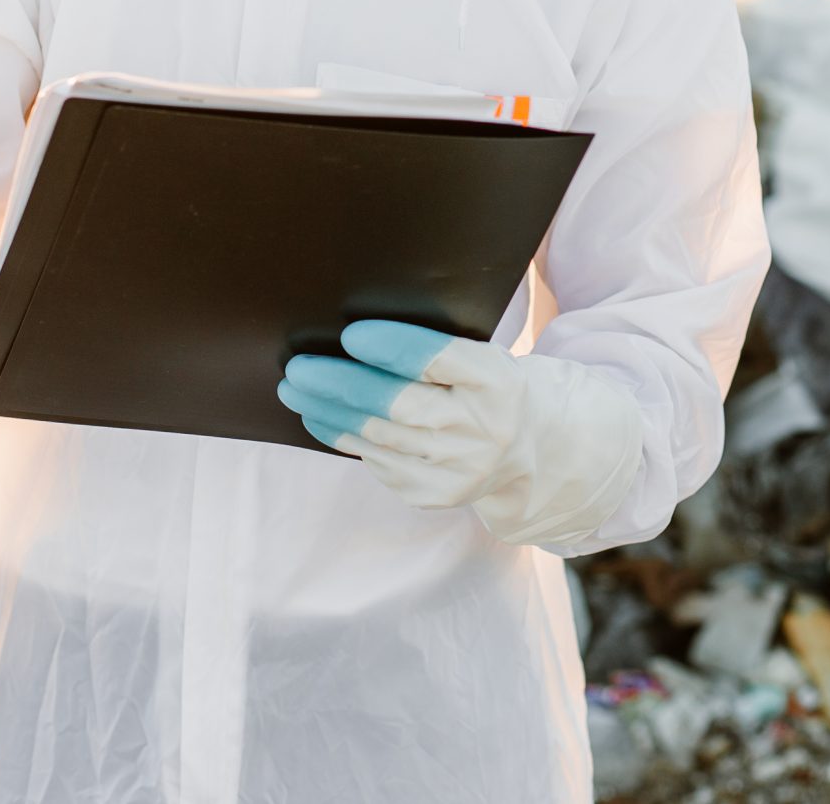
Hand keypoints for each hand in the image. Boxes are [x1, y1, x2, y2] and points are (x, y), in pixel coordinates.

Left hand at [278, 319, 643, 548]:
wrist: (533, 449)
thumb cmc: (492, 389)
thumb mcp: (483, 359)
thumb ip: (435, 352)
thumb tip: (356, 339)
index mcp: (498, 381)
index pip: (439, 361)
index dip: (392, 348)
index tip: (351, 335)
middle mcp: (483, 429)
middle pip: (400, 403)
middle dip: (341, 383)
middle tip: (300, 366)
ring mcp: (460, 469)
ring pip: (380, 436)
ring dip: (330, 411)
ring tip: (296, 390)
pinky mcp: (437, 495)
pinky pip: (381, 463)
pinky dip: (347, 439)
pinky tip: (322, 418)